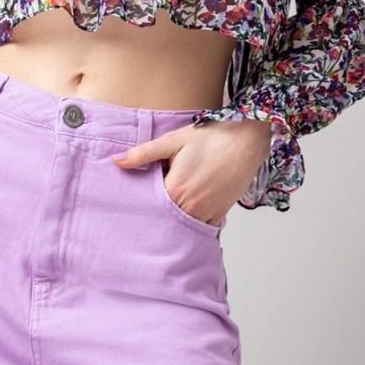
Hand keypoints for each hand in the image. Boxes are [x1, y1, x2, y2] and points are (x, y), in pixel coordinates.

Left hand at [112, 119, 272, 226]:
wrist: (247, 140)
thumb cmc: (212, 137)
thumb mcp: (174, 141)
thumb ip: (144, 153)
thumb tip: (116, 161)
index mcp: (175, 189)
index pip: (150, 208)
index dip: (142, 208)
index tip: (132, 210)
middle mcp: (190, 206)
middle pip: (165, 221)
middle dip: (156, 219)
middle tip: (144, 223)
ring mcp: (206, 213)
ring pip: (183, 226)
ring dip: (175, 224)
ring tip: (167, 218)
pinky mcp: (218, 215)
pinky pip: (200, 227)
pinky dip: (192, 223)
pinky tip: (186, 217)